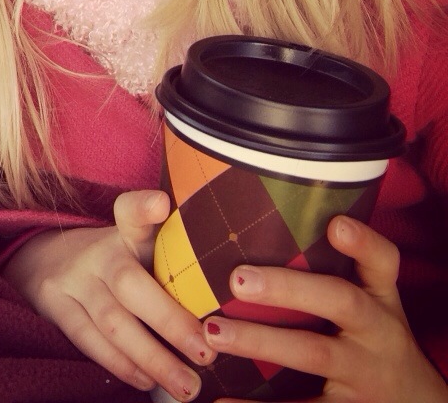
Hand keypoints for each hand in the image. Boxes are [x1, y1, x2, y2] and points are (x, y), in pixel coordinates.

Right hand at [2, 188, 212, 399]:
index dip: (144, 207)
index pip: (130, 212)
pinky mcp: (55, 305)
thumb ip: (175, 259)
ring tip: (187, 385)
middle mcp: (97, 251)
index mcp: (123, 232)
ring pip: (112, 321)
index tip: (161, 203)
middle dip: (169, 321)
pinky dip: (121, 365)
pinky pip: (89, 340)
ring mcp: (72, 278)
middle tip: (206, 353)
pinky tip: (147, 381)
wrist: (46, 259)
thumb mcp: (138, 247)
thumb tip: (232, 300)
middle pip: (129, 283)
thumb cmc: (116, 261)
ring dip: (152, 358)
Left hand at [203, 216, 447, 402]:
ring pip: (315, 353)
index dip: (363, 242)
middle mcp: (378, 332)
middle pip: (341, 301)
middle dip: (289, 288)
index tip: (336, 225)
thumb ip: (326, 270)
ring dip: (260, 341)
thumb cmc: (370, 340)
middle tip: (238, 279)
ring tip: (214, 332)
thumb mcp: (369, 304)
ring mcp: (365, 374)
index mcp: (379, 298)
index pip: (382, 262)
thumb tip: (248, 223)